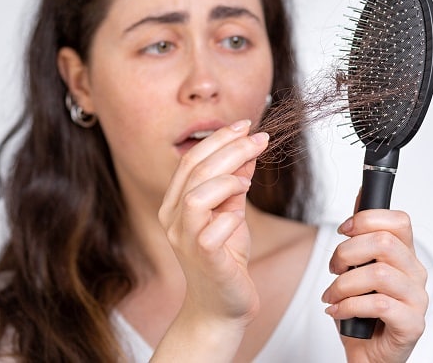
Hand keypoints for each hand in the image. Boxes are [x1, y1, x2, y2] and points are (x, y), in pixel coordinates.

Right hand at [158, 119, 268, 326]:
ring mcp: (185, 240)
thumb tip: (249, 148)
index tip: (246, 125)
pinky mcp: (203, 259)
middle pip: (196, 171)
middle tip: (260, 139)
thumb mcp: (233, 212)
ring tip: (247, 182)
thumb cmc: (225, 259)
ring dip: (226, 181)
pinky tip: (240, 216)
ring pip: (196, 197)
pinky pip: (211, 230)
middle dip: (231, 148)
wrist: (221, 307)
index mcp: (175, 203)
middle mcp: (173, 219)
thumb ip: (235, 182)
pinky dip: (230, 217)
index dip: (219, 138)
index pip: (191, 160)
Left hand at [322, 195, 427, 362]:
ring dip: (343, 284)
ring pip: (378, 273)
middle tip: (334, 268)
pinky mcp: (412, 324)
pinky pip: (379, 304)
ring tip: (332, 295)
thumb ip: (361, 235)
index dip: (367, 219)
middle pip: (384, 242)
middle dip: (347, 252)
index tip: (344, 231)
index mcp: (405, 256)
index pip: (399, 220)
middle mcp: (415, 274)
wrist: (368, 354)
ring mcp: (417, 300)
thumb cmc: (362, 312)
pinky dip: (350, 306)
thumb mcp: (357, 268)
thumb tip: (361, 195)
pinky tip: (338, 311)